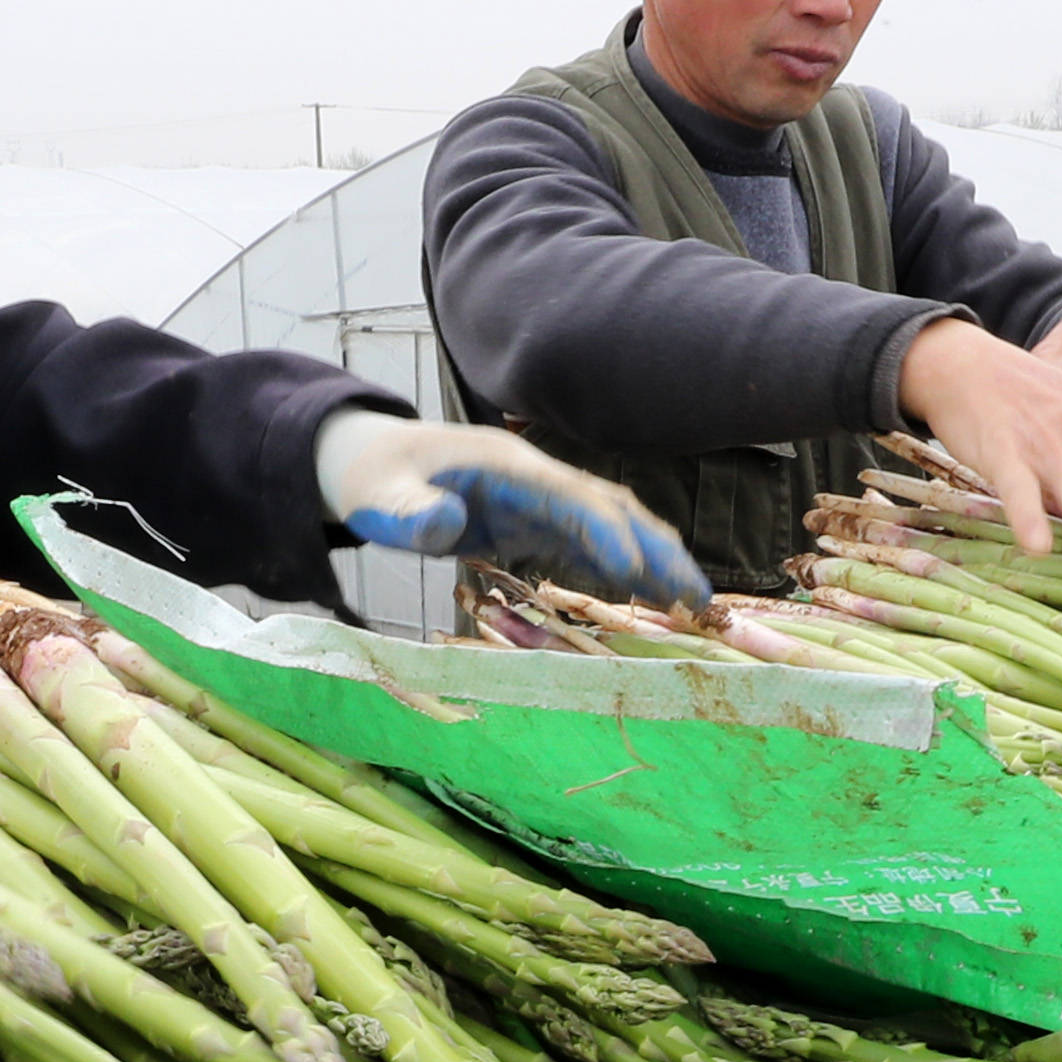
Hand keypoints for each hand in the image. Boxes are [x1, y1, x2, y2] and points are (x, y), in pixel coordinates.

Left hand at [314, 411, 708, 608]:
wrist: (368, 462)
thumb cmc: (372, 478)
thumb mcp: (379, 498)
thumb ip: (410, 514)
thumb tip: (446, 524)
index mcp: (505, 466)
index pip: (569, 497)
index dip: (603, 531)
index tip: (634, 569)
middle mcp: (535, 477)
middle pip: (608, 508)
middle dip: (653, 548)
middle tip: (694, 593)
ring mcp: (539, 498)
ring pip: (610, 524)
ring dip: (651, 557)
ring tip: (692, 599)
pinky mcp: (534, 521)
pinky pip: (590, 542)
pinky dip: (624, 566)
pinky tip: (651, 595)